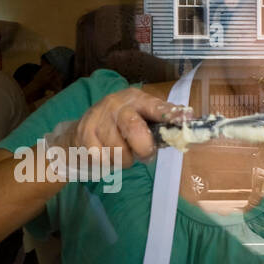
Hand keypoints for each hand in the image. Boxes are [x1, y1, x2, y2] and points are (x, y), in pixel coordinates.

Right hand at [46, 88, 191, 171]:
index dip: (170, 115)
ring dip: (124, 160)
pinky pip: (103, 160)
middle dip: (143, 149)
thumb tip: (183, 129)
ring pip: (120, 151)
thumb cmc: (117, 128)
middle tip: (144, 154)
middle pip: (135, 129)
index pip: (155, 107)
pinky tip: (104, 154)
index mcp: (136, 99)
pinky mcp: (84, 135)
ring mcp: (98, 118)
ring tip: (119, 152)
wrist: (78, 133)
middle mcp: (116, 104)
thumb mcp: (138, 120)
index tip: (185, 120)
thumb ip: (158, 126)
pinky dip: (107, 164)